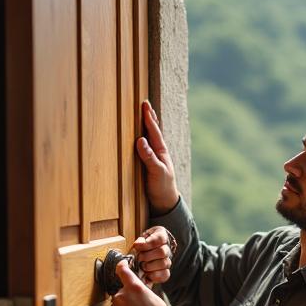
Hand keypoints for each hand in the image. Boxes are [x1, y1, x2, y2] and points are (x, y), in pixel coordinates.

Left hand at [132, 226, 173, 285]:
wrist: (140, 256)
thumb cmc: (140, 246)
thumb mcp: (139, 240)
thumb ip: (139, 242)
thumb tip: (138, 245)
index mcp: (161, 235)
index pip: (160, 238)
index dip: (148, 243)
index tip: (137, 246)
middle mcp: (167, 248)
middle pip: (162, 252)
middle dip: (147, 256)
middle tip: (138, 258)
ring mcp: (167, 260)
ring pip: (164, 263)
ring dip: (149, 266)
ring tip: (142, 266)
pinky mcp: (166, 272)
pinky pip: (165, 274)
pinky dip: (154, 276)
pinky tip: (146, 274)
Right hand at [136, 100, 178, 214]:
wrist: (165, 203)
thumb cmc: (162, 187)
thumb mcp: (156, 172)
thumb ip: (149, 157)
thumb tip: (140, 140)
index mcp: (161, 152)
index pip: (154, 132)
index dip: (149, 118)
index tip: (144, 105)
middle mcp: (158, 152)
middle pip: (153, 131)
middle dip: (149, 117)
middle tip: (145, 103)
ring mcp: (154, 158)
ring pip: (150, 138)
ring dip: (147, 125)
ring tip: (145, 114)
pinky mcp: (148, 164)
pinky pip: (145, 147)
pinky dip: (143, 137)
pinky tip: (140, 135)